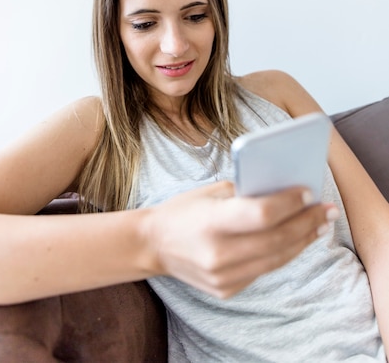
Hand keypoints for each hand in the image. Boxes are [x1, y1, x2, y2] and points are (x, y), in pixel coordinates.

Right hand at [144, 181, 338, 297]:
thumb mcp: (210, 192)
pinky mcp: (226, 289)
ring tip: (319, 225)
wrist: (153, 245)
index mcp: (211, 222)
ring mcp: (223, 277)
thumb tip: (285, 190)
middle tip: (327, 210)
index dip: (290, 203)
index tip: (308, 191)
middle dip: (306, 222)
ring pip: (276, 259)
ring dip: (302, 240)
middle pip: (276, 239)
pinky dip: (282, 253)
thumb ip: (245, 192)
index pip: (262, 214)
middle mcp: (218, 254)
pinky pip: (263, 269)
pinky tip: (296, 239)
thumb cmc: (183, 210)